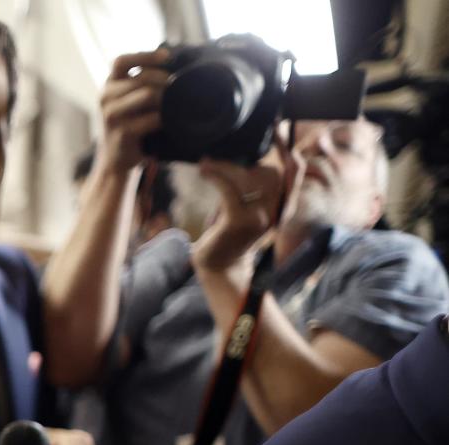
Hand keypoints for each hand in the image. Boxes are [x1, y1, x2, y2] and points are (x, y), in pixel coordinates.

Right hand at [97, 50, 169, 175]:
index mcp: (107, 86)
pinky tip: (172, 120)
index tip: (167, 56)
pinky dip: (166, 117)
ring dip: (167, 98)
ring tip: (177, 103)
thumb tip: (171, 63)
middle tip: (181, 86)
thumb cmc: (127, 126)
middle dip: (166, 80)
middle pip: (142, 77)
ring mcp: (112, 116)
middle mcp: (105, 98)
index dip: (144, 56)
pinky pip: (153, 118)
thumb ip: (138, 83)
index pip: (121, 61)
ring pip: (148, 94)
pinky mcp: (123, 132)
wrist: (115, 160)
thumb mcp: (126, 101)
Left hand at [192, 136, 300, 273]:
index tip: (276, 126)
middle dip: (245, 161)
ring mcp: (260, 218)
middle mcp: (277, 212)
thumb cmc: (227, 232)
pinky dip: (216, 175)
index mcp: (282, 207)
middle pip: (270, 171)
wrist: (217, 265)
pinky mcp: (240, 222)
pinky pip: (230, 189)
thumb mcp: (243, 206)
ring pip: (249, 178)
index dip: (286, 148)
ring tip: (206, 164)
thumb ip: (250, 186)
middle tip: (218, 154)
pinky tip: (204, 170)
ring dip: (224, 167)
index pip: (293, 172)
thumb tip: (243, 156)